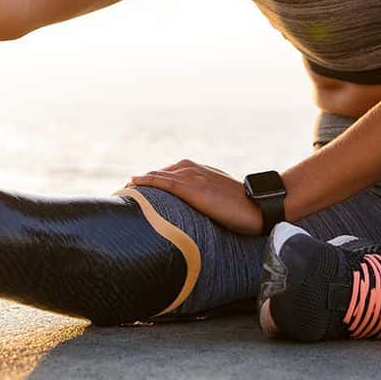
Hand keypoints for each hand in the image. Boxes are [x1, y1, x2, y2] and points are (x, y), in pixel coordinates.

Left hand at [128, 160, 263, 235]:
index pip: (168, 173)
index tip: (137, 187)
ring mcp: (192, 177)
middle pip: (160, 173)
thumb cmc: (242, 206)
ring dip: (139, 181)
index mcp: (198, 170)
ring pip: (158, 176)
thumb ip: (204, 196)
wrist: (258, 207)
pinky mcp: (193, 188)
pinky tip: (133, 182)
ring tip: (122, 188)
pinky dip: (147, 181)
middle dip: (143, 181)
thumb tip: (197, 210)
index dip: (152, 180)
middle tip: (124, 189)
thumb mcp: (219, 196)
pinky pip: (164, 182)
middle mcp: (192, 169)